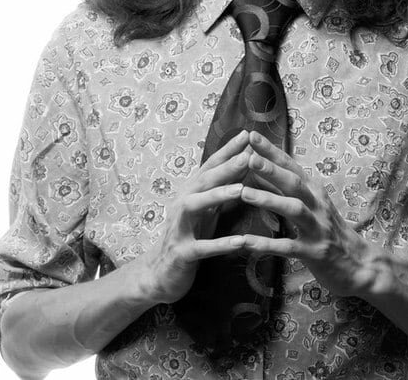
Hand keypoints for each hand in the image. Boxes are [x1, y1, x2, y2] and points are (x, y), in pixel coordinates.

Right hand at [131, 130, 251, 305]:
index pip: (210, 166)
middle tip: (249, 155)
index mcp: (190, 192)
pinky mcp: (182, 253)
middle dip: (226, 167)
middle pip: (204, 180)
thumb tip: (244, 168)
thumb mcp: (206, 210)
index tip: (248, 134)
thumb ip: (221, 190)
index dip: (228, 150)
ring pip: (195, 206)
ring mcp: (179, 228)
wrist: (159, 273)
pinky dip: (220, 244)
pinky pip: (201, 248)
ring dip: (218, 196)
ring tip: (241, 190)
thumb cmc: (189, 236)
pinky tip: (241, 242)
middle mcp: (182, 204)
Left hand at [240, 131, 378, 296]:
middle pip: (294, 183)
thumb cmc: (327, 230)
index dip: (272, 151)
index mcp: (314, 191)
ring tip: (243, 193)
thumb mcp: (309, 205)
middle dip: (271, 169)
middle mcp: (317, 205)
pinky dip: (266, 244)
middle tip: (248, 157)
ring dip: (269, 200)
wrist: (358, 265)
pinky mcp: (314, 252)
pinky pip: (288, 247)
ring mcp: (317, 228)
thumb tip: (259, 167)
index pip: (291, 165)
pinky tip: (245, 242)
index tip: (252, 135)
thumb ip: (284, 188)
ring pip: (293, 210)